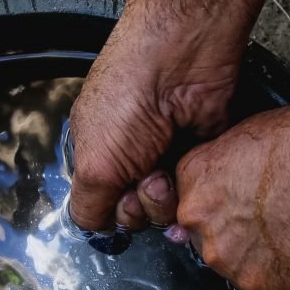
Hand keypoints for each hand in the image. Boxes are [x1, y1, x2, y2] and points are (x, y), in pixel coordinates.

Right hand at [67, 6, 244, 232]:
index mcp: (96, 154)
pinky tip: (190, 164)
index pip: (102, 208)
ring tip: (167, 169)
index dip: (113, 212)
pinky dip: (197, 183)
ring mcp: (167, 153)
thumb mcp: (93, 164)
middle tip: (147, 176)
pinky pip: (201, 187)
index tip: (120, 196)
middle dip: (142, 206)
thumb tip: (94, 229)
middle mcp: (130, 156)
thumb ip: (88, 207)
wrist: (180, 60)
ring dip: (168, 197)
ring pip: (170, 207)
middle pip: (138, 214)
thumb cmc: (127, 100)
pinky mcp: (200, 150)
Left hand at [174, 103, 289, 289]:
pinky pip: (269, 281)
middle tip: (267, 215)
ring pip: (235, 262)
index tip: (237, 200)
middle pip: (207, 235)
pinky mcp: (263, 284)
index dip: (219, 200)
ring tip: (289, 228)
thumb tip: (228, 176)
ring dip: (256, 253)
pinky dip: (285, 270)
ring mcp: (230, 260)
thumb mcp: (249, 132)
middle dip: (233, 229)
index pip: (190, 199)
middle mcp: (201, 225)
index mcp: (194, 181)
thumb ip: (224, 163)